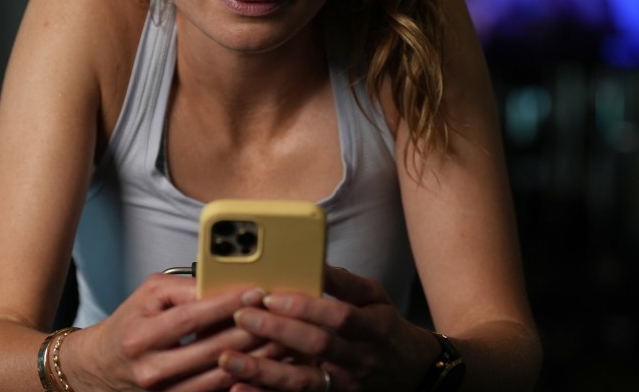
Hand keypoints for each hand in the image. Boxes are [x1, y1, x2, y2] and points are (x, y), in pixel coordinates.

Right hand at [61, 273, 270, 391]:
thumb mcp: (148, 296)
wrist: (101, 368)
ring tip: (282, 338)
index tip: (255, 291)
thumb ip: (183, 287)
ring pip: (221, 376)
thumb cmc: (129, 325)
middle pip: (213, 350)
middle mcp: (152, 370)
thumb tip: (221, 284)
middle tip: (279, 314)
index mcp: (142, 337)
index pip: (191, 318)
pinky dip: (244, 379)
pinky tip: (265, 363)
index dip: (226, 304)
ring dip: (256, 358)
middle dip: (251, 331)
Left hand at [217, 266, 438, 391]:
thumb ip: (344, 282)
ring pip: (302, 382)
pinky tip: (238, 388)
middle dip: (277, 331)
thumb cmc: (385, 328)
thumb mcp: (375, 298)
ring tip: (228, 359)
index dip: (306, 307)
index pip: (340, 317)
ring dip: (262, 372)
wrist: (410, 373)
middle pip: (317, 347)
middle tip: (243, 316)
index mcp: (372, 328)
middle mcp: (358, 360)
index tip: (273, 295)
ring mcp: (344, 385)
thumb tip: (314, 260)